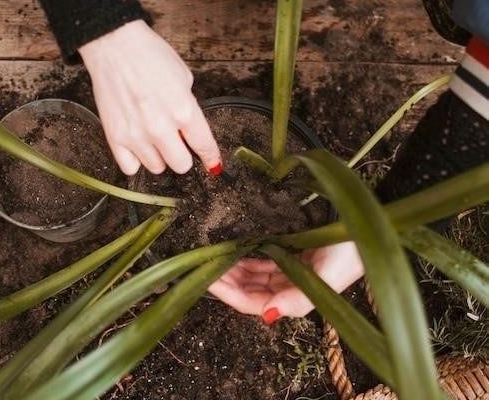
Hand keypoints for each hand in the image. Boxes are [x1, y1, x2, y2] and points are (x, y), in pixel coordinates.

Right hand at [79, 20, 221, 175]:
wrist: (114, 45)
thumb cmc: (148, 55)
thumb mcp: (183, 78)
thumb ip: (189, 108)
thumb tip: (188, 131)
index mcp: (183, 110)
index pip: (204, 145)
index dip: (210, 158)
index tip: (212, 164)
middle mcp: (161, 127)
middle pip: (181, 165)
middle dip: (182, 155)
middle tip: (176, 143)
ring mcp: (136, 135)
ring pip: (156, 168)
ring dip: (159, 157)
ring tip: (153, 138)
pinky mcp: (115, 137)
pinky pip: (130, 167)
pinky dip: (135, 160)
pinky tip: (137, 145)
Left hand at [208, 242, 364, 324]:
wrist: (372, 225)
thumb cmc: (352, 249)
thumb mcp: (328, 276)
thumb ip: (299, 299)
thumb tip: (267, 316)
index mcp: (299, 298)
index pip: (254, 304)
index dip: (230, 295)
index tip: (209, 279)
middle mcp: (293, 289)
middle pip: (251, 291)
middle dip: (228, 282)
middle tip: (207, 265)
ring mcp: (293, 273)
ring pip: (255, 277)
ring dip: (236, 271)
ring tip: (216, 257)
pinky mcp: (295, 258)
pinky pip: (265, 262)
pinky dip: (248, 259)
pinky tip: (236, 252)